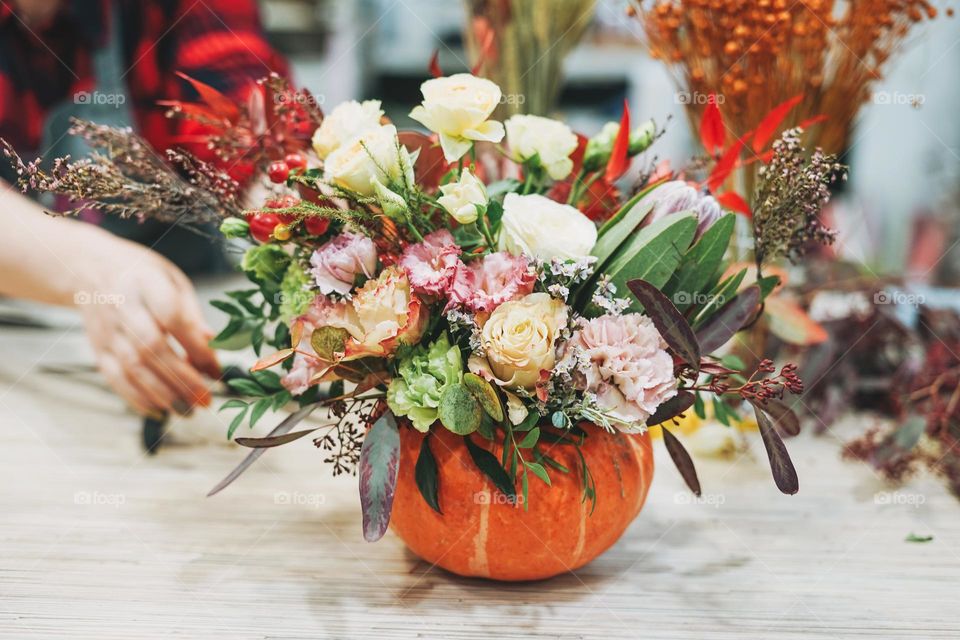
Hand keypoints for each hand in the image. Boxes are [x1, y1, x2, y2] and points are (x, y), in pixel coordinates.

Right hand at [72, 233, 220, 415]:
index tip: (217, 369)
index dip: (195, 346)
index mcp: (145, 282)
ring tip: (189, 411)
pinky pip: (115, 378)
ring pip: (132, 367)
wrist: (90, 268)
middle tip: (206, 400)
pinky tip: (161, 410)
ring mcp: (106, 330)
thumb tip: (212, 343)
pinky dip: (138, 398)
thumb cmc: (142, 275)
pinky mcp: (97, 348)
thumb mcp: (172, 280)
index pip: (171, 317)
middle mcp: (122, 306)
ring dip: (163, 394)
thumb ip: (191, 312)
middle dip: (182, 378)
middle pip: (151, 347)